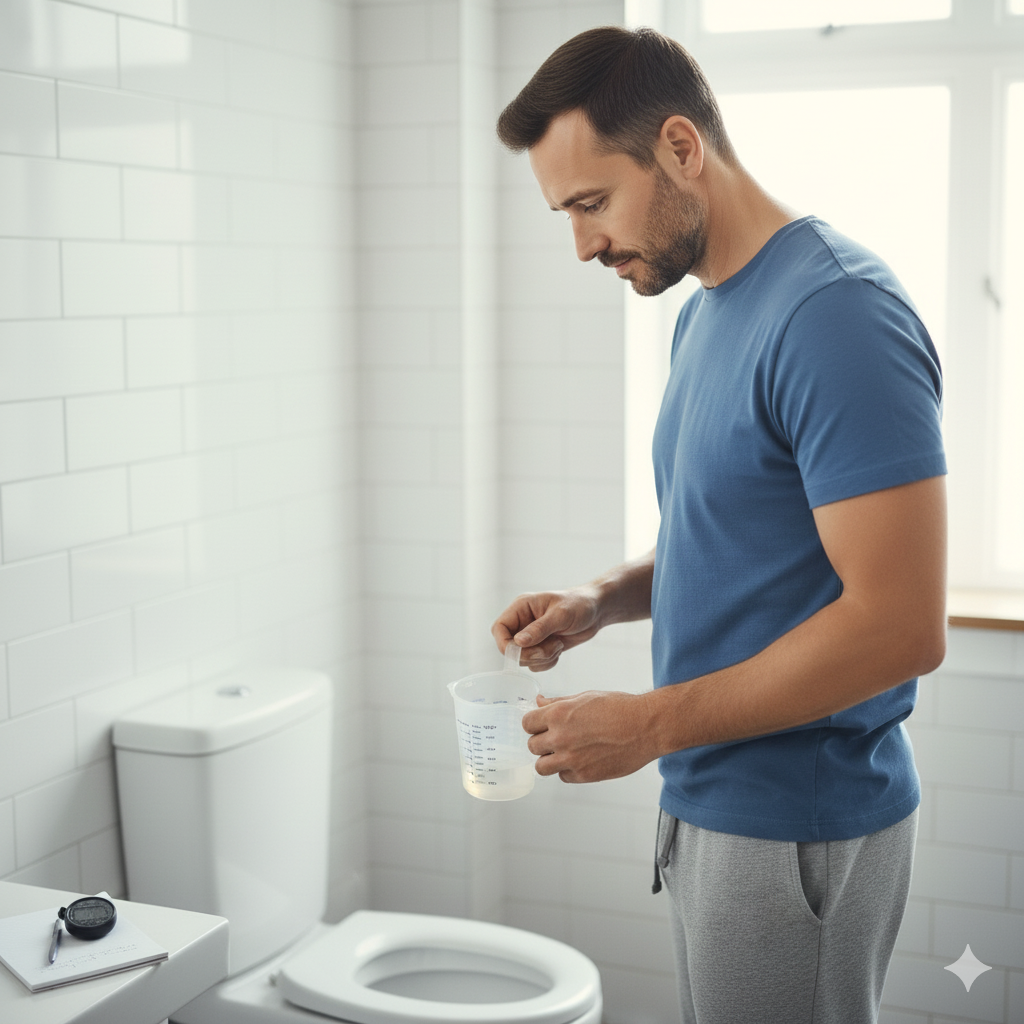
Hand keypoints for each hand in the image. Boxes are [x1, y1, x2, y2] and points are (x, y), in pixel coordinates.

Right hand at [491, 587, 602, 670]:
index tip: (521, 651)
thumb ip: (539, 629)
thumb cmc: (579, 604)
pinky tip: (560, 649)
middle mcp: (523, 623)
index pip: (499, 628)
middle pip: (510, 649)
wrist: (596, 611)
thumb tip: (518, 642)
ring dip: (541, 658)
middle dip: (530, 654)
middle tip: (551, 648)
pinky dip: (548, 663)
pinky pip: (535, 664)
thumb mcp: (560, 615)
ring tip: (558, 644)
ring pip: (523, 659)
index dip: (505, 644)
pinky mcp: (541, 647)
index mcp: (521, 608)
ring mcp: (531, 636)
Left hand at [522, 690, 658, 782]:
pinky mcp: (584, 775)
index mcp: (559, 714)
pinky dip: (568, 770)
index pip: (527, 724)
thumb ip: (559, 702)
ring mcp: (571, 759)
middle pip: (532, 746)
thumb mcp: (586, 697)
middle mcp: (561, 738)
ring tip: (564, 752)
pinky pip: (563, 777)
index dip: (534, 724)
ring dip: (549, 760)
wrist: (647, 726)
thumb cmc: (620, 708)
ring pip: (542, 767)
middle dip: (541, 741)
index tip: (541, 725)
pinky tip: (581, 759)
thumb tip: (539, 703)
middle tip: (555, 738)